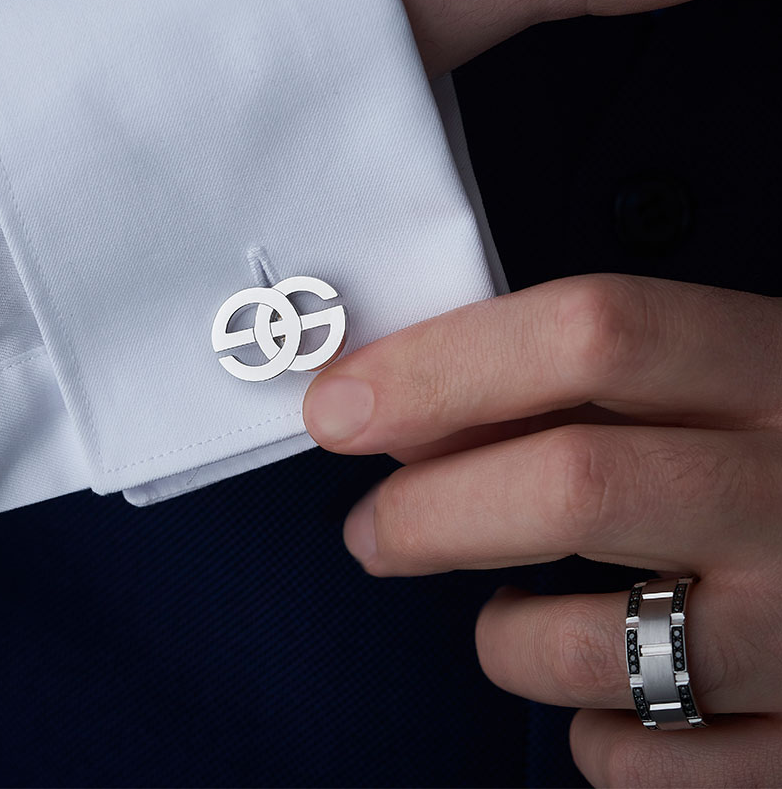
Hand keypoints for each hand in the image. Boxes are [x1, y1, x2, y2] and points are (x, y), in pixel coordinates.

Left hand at [302, 274, 781, 786]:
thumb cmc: (778, 450)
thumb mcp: (711, 377)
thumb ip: (575, 383)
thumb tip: (400, 411)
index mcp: (770, 368)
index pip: (589, 334)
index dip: (441, 367)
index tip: (342, 406)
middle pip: (573, 487)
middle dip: (430, 512)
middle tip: (372, 528)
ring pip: (591, 647)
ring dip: (501, 637)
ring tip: (497, 613)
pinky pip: (643, 763)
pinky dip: (586, 732)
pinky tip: (598, 687)